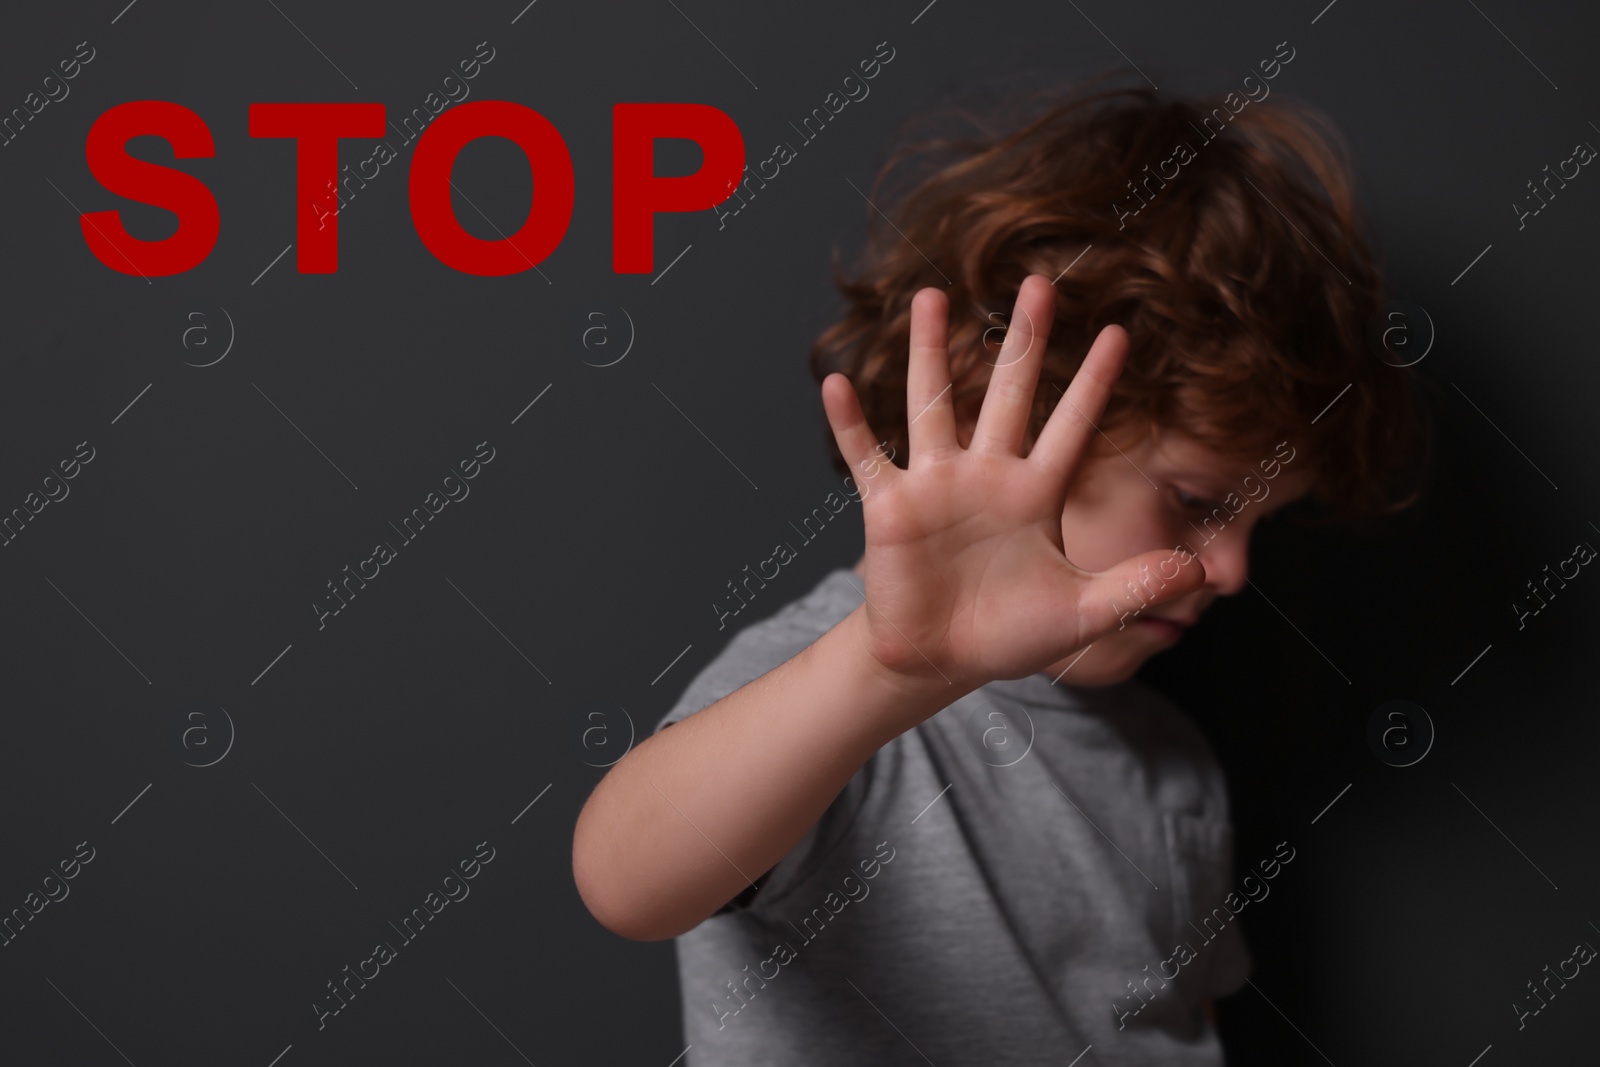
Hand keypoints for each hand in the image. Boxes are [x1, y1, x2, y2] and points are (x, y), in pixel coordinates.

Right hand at [820, 273, 1205, 695]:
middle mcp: (986, 475)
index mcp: (1036, 494)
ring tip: (931, 296)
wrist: (939, 660)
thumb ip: (1135, 588)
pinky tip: (836, 384)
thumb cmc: (1009, 633)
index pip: (1072, 427)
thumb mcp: (1081, 614)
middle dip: (1024, 340)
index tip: (1120, 333)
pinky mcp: (891, 507)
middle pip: (1008, 393)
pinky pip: (868, 456)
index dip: (1094, 383)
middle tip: (1038, 282)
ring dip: (930, 352)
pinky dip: (851, 423)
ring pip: (933, 404)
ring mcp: (935, 486)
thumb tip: (1200, 572)